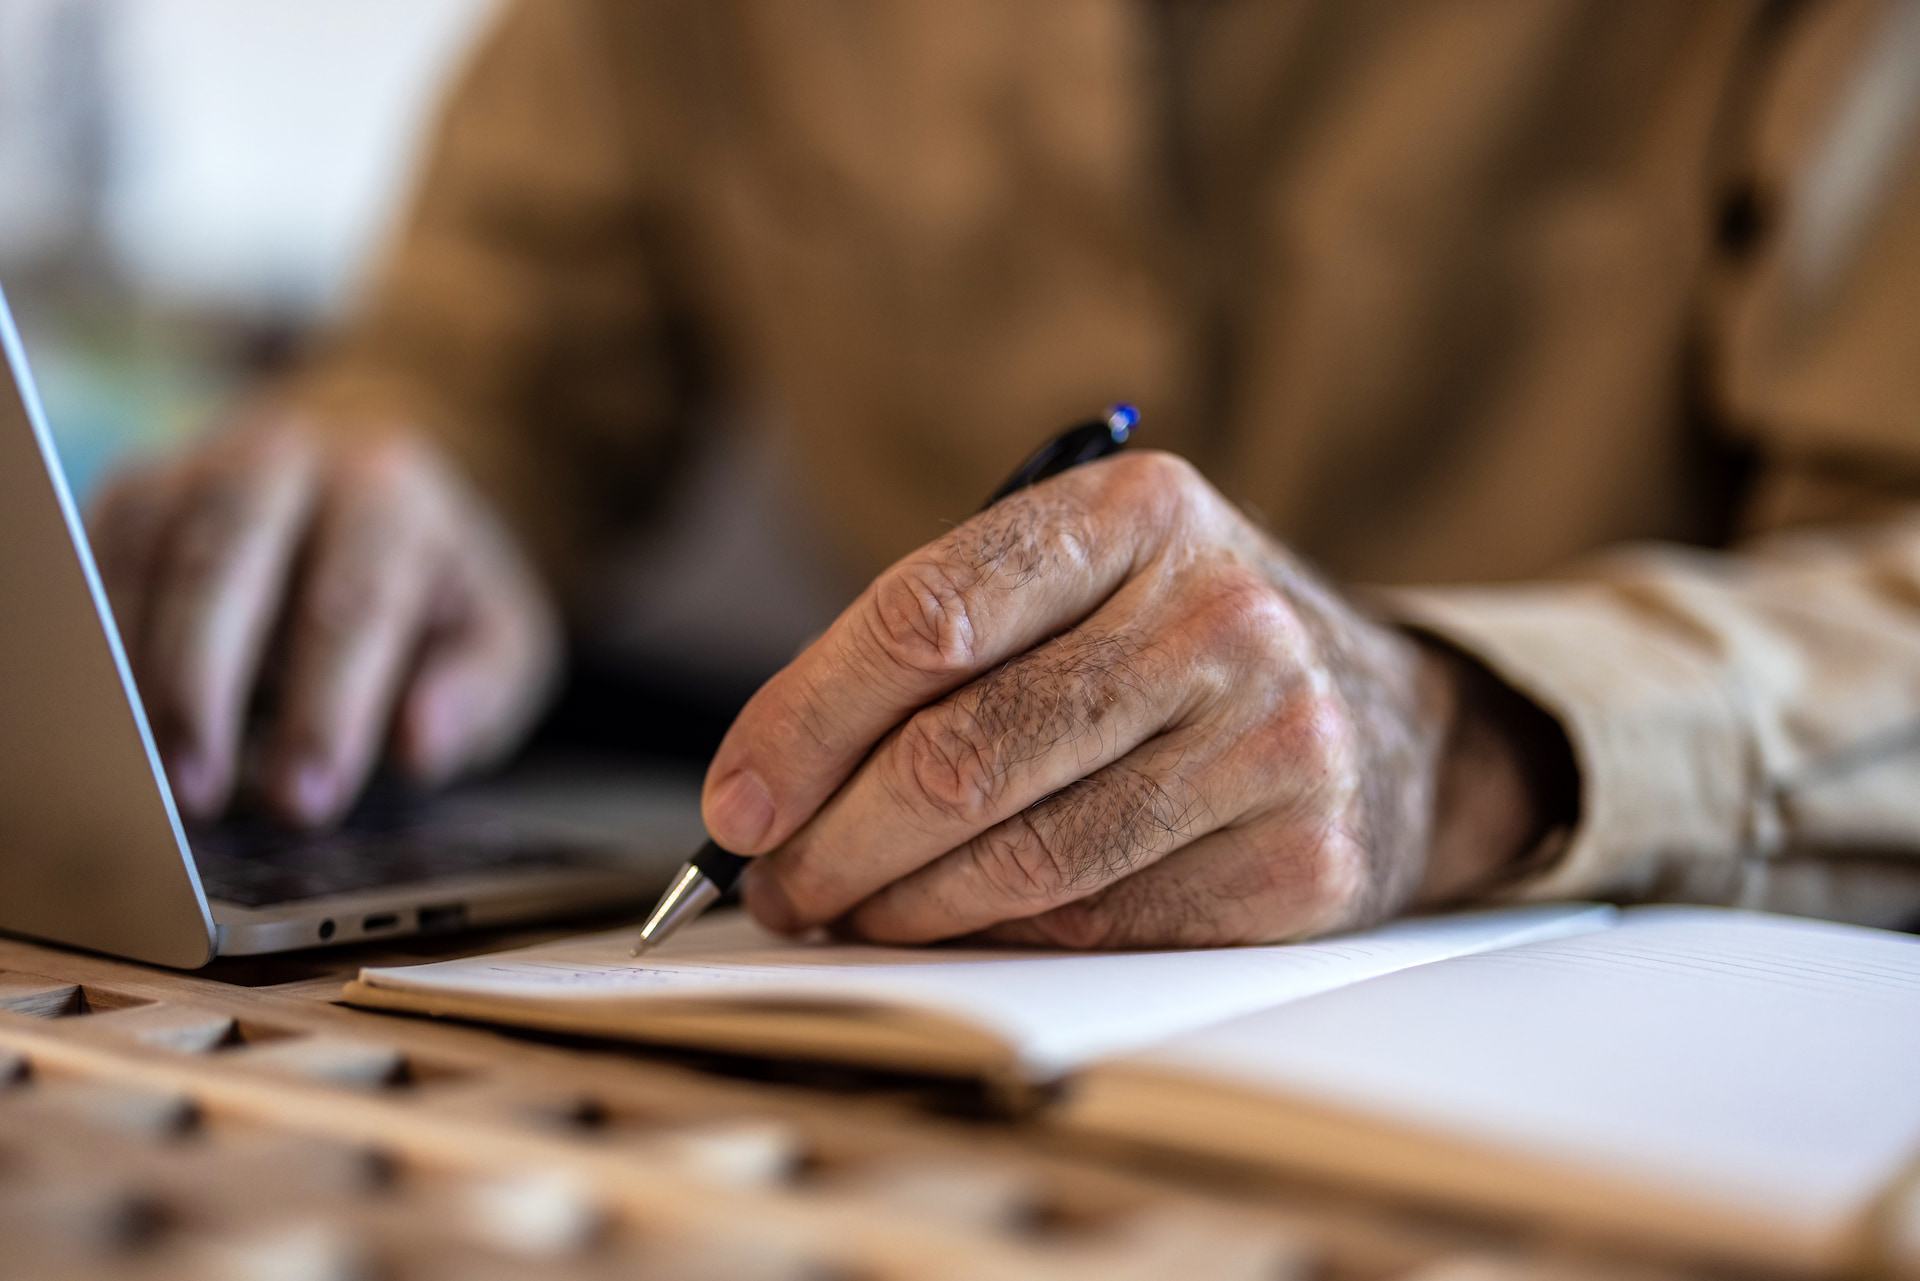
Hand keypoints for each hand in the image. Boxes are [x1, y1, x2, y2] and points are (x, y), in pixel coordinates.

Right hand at [88, 411, 560, 825]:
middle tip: (198, 795)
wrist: (381, 483)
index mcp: (390, 493)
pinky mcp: (138, 496)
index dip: (325, 709)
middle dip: (202, 686)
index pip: (352, 603)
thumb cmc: (441, 586)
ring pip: (143, 561)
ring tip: (150, 779)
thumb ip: (474, 692)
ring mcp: (199, 470)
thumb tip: (420, 744)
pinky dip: (101, 649)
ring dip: (136, 675)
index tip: (305, 802)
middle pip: (221, 564)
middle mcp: (287, 462)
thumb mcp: (499, 637)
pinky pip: (97, 567)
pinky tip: (118, 727)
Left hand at [702, 452, 1565, 947]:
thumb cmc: (1186, 648)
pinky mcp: (1299, 861)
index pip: (924, 618)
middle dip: (830, 845)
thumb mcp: (1089, 583)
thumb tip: (772, 786)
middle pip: (958, 756)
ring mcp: (1273, 741)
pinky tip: (961, 929)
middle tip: (774, 886)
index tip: (737, 804)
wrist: (1396, 726)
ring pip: (1019, 862)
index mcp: (1138, 511)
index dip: (801, 724)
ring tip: (845, 913)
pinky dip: (999, 943)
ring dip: (897, 911)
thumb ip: (942, 648)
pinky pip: (1095, 928)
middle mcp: (1219, 615)